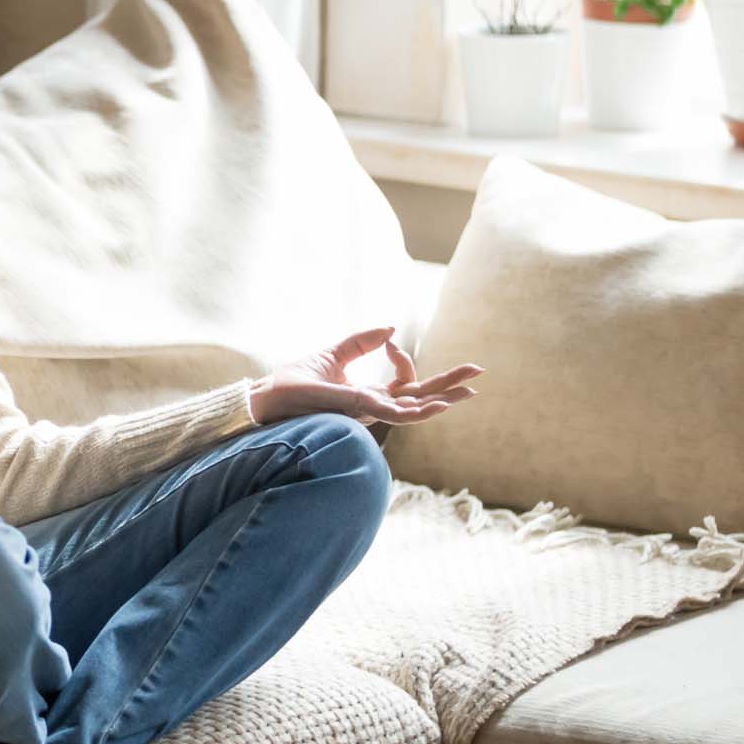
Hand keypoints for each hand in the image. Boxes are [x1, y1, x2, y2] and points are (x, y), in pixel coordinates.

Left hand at [250, 326, 482, 426]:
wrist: (263, 400)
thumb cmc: (291, 385)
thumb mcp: (330, 357)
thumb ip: (360, 343)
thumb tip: (392, 328)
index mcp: (366, 394)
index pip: (403, 381)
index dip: (405, 360)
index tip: (390, 342)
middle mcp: (369, 407)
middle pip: (418, 396)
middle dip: (448, 385)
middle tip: (479, 374)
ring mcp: (363, 413)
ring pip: (410, 409)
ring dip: (439, 400)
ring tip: (468, 393)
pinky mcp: (351, 414)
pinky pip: (389, 415)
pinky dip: (413, 411)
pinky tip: (434, 405)